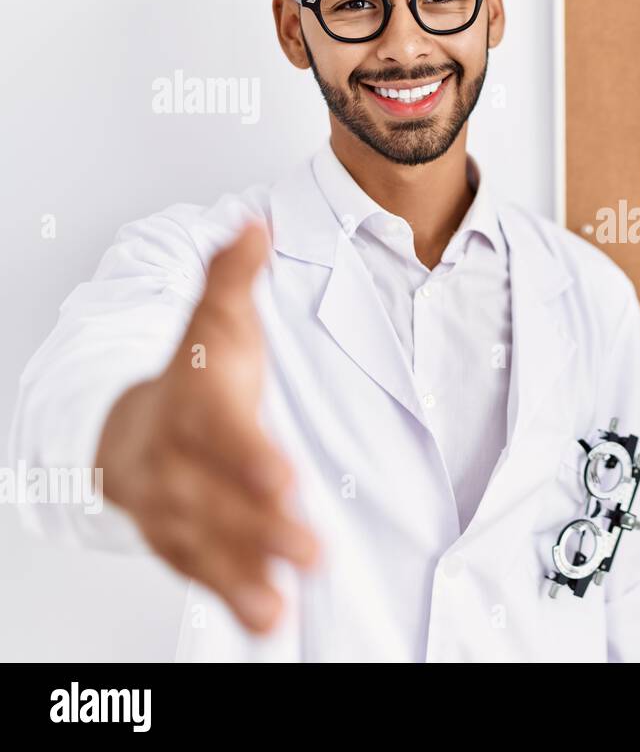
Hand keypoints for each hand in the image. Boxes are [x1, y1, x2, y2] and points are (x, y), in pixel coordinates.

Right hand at [96, 220, 318, 633]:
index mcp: (191, 405)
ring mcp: (167, 504)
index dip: (249, 456)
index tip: (286, 477)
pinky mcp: (174, 538)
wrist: (126, 424)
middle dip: (260, 526)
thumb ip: (236, 278)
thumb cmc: (194, 376)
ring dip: (241, 572)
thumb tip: (256, 223)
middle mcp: (171, 459)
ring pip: (200, 542)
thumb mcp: (216, 322)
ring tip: (280, 604)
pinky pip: (194, 570)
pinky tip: (264, 619)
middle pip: (212, 497)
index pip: (219, 432)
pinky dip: (226, 594)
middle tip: (311, 549)